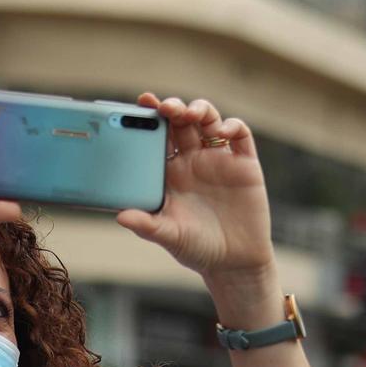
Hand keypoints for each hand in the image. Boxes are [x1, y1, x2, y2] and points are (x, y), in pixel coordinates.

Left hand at [116, 94, 274, 286]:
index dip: (151, 116)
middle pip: (182, 121)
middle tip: (164, 107)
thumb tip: (121, 215)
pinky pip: (240, 134)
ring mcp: (219, 159)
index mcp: (171, 172)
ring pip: (209, 120)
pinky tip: (222, 132)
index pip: (158, 136)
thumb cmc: (197, 248)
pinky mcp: (244, 164)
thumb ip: (147, 225)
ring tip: (190, 113)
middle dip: (173, 108)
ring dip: (199, 109)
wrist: (234, 263)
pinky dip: (232, 126)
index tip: (141, 103)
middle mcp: (194, 160)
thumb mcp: (169, 237)